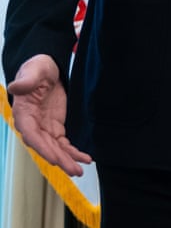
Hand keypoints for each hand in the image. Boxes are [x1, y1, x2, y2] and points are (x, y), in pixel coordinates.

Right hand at [8, 54, 91, 175]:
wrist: (47, 69)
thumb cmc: (37, 69)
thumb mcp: (33, 70)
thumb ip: (25, 80)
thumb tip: (15, 86)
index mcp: (23, 114)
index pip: (31, 135)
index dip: (42, 148)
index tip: (54, 158)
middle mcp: (33, 125)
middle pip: (45, 146)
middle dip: (59, 159)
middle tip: (74, 170)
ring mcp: (45, 128)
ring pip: (55, 148)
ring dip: (68, 160)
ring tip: (80, 170)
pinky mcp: (55, 127)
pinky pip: (64, 143)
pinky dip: (74, 151)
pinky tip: (85, 159)